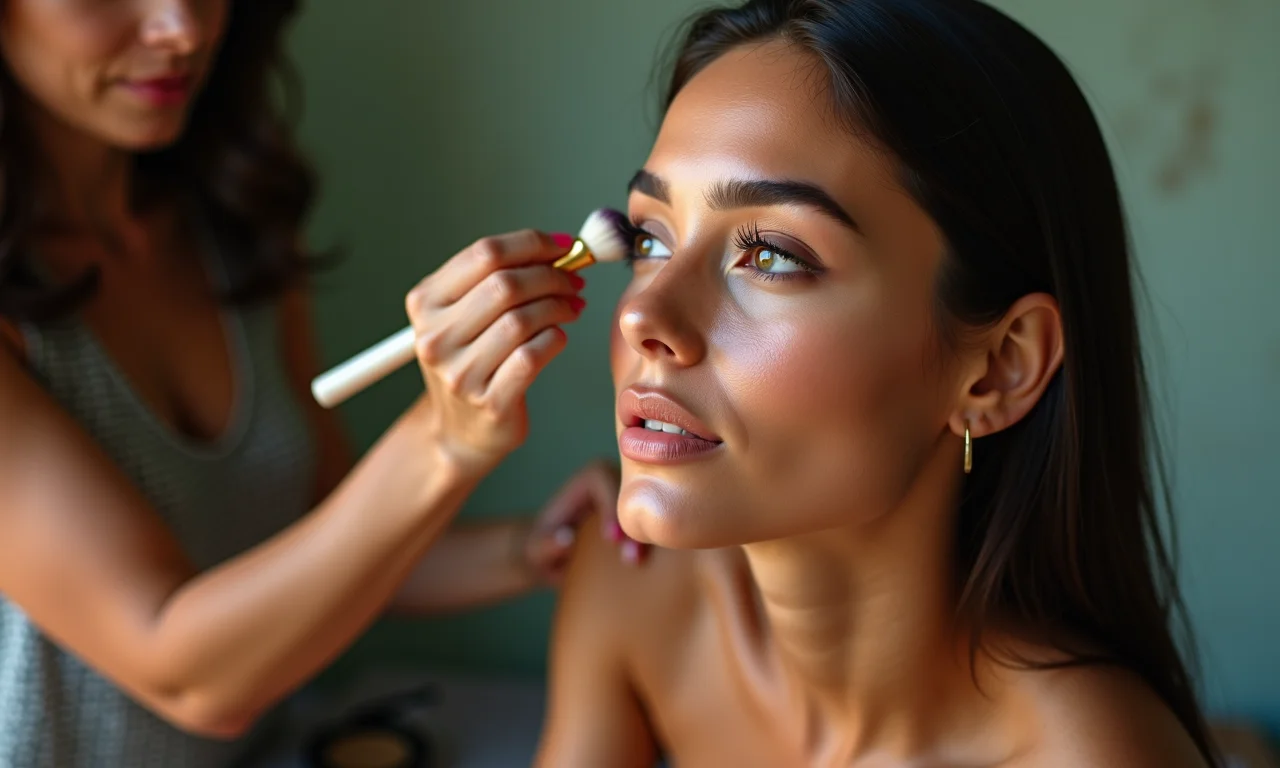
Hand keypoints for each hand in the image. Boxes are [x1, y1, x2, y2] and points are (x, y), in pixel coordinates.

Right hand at [405, 230, 584, 474]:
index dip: (532, 243)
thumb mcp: (466, 315)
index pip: (484, 253)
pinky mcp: (489, 402)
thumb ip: (499, 278)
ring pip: (521, 320)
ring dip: (558, 306)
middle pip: (505, 284)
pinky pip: (532, 356)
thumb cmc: (473, 361)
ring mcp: (460, 373)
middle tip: (574, 280)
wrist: (462, 431)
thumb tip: (560, 248)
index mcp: (425, 303)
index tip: (564, 246)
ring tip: (572, 307)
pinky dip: (555, 339)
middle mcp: (435, 337)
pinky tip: (559, 337)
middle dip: (551, 275)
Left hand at [520, 460, 648, 585]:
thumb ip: (544, 544)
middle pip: (635, 492)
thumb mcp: (535, 549)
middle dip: (635, 524)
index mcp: (591, 478)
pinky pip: (660, 527)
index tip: (610, 538)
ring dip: (650, 537)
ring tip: (639, 564)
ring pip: (653, 509)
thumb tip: (566, 539)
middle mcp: (620, 481)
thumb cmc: (542, 548)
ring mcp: (639, 500)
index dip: (610, 506)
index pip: (605, 479)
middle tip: (631, 558)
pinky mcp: (649, 519)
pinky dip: (658, 545)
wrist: (558, 561)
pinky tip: (656, 565)